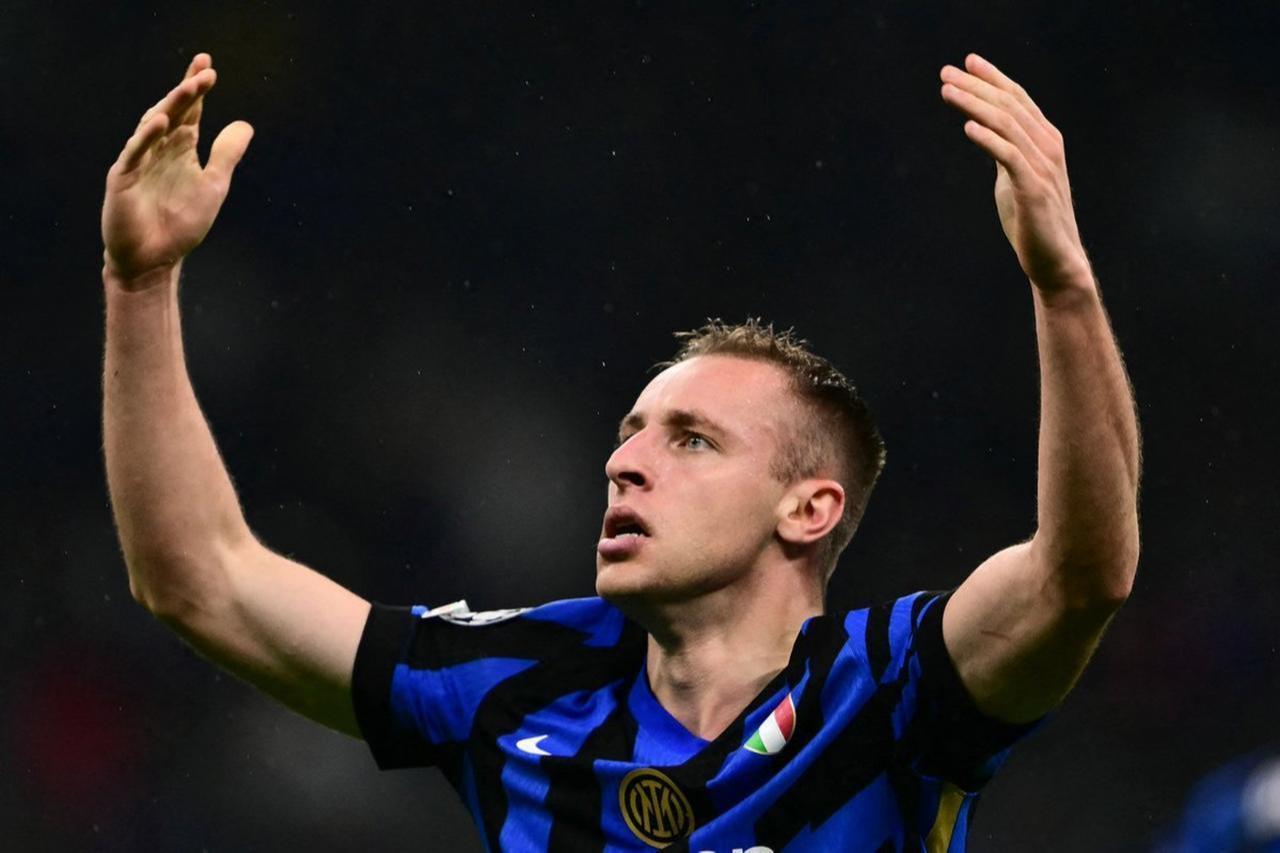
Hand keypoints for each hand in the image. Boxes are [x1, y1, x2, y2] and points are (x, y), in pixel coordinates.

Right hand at [101, 54, 252, 283]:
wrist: (154, 259)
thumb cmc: (181, 224)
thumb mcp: (213, 186)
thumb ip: (226, 155)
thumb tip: (245, 124)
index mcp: (179, 149)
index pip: (189, 113)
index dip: (198, 90)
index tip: (209, 67)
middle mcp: (158, 149)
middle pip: (173, 112)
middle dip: (188, 91)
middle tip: (204, 69)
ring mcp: (139, 161)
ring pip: (153, 126)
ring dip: (171, 106)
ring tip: (189, 87)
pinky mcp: (123, 179)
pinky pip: (134, 153)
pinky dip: (146, 137)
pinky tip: (160, 121)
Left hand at [940, 54, 1090, 290]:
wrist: (1055, 261)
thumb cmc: (1032, 221)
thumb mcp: (1015, 178)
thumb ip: (1005, 152)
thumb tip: (982, 131)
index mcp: (1045, 141)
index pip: (1018, 99)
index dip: (993, 78)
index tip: (967, 62)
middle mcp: (1048, 147)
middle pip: (1009, 105)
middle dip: (977, 85)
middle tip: (946, 72)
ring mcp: (1044, 167)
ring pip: (1007, 125)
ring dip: (974, 105)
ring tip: (947, 92)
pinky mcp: (1034, 189)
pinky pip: (1009, 157)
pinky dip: (988, 139)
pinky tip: (967, 128)